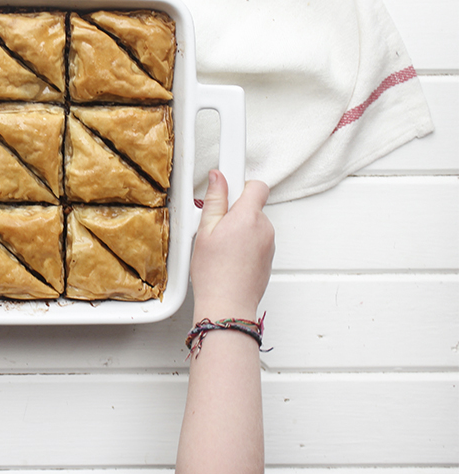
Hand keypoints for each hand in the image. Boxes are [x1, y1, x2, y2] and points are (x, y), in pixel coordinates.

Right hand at [190, 169, 274, 321]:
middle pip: (252, 205)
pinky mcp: (268, 257)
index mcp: (248, 216)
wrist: (228, 305)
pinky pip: (256, 240)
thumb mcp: (205, 231)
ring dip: (238, 228)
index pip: (255, 184)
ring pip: (253, 223)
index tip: (230, 168)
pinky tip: (227, 256)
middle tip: (214, 224)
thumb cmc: (215, 273)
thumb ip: (214, 201)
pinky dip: (244, 243)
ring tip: (219, 245)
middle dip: (234, 209)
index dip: (239, 179)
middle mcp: (264, 227)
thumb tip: (218, 178)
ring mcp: (269, 243)